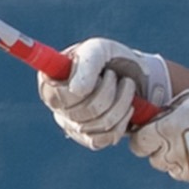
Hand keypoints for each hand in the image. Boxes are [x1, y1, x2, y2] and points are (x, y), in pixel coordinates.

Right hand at [36, 38, 172, 150]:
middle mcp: (58, 106)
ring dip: (121, 104)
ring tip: (127, 86)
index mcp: (51, 81)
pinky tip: (128, 107)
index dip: (82, 89)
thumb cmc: (112, 59)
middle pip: (79, 113)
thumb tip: (76, 91)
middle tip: (117, 76)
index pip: (55, 97)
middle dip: (108, 92)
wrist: (137, 76)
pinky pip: (104, 139)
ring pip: (95, 126)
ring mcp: (72, 125)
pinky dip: (122, 121)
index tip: (105, 73)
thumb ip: (86, 63)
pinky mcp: (90, 139)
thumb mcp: (100, 50)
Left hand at [128, 92, 188, 188]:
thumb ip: (170, 113)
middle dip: (165, 150)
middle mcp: (173, 154)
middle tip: (184, 138)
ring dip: (184, 161)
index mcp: (165, 131)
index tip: (154, 134)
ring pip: (176, 170)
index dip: (145, 139)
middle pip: (156, 159)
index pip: (139, 143)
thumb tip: (154, 117)